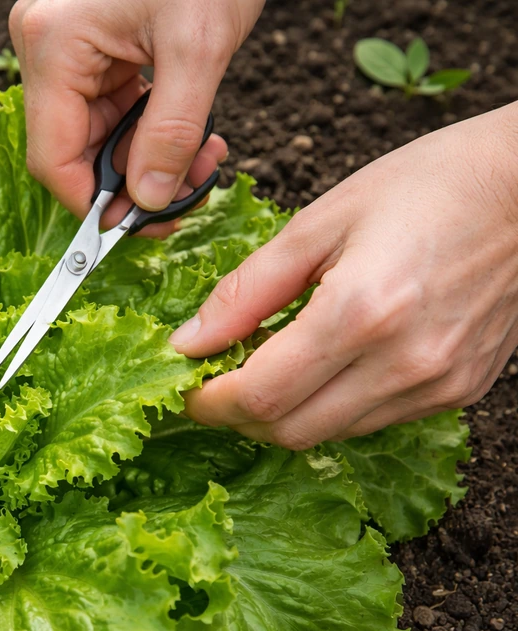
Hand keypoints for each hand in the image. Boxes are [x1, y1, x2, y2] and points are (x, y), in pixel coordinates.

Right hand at [9, 0, 262, 231]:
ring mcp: (67, 45)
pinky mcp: (93, 44)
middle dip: (131, 182)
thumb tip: (147, 202)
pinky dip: (148, 130)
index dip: (92, 204)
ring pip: (95, 134)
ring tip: (204, 159)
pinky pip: (110, 108)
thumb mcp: (199, 49)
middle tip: (187, 196)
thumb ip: (170, 134)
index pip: (53, 158)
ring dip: (146, 159)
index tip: (137, 229)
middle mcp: (47, 47)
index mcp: (53, 45)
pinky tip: (190, 133)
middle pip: (73, 149)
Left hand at [172, 102, 517, 448]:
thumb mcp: (319, 222)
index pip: (259, 397)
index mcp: (361, 313)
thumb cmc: (428, 186)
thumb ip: (246, 290)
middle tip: (213, 380)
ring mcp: (436, 385)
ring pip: (328, 434)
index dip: (207, 402)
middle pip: (288, 431)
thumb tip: (190, 341)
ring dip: (281, 413)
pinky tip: (320, 365)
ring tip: (265, 365)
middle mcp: (403, 364)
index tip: (182, 386)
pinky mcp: (457, 391)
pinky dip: (328, 406)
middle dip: (236, 415)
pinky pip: (370, 421)